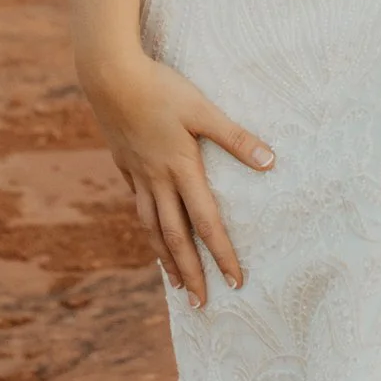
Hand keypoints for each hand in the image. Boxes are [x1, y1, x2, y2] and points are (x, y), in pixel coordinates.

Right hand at [83, 53, 270, 306]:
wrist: (109, 77)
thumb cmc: (161, 88)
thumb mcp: (203, 110)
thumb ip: (236, 138)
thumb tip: (270, 163)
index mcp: (182, 170)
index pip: (207, 223)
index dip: (221, 254)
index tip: (234, 282)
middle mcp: (158, 181)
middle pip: (176, 238)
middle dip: (191, 273)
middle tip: (201, 304)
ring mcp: (138, 176)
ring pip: (153, 228)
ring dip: (166, 259)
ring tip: (174, 284)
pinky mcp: (126, 165)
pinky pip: (139, 206)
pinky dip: (149, 228)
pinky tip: (153, 234)